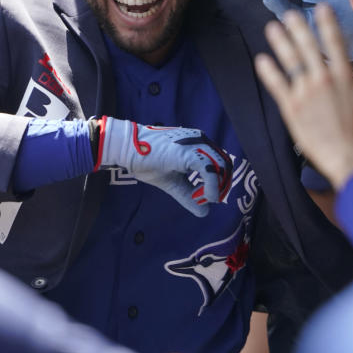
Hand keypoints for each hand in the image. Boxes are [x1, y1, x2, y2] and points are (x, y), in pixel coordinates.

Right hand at [94, 118, 232, 216]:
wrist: (127, 150)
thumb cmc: (147, 161)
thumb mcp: (173, 182)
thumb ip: (189, 194)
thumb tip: (205, 211)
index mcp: (198, 145)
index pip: (220, 163)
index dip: (219, 182)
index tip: (205, 196)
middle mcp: (201, 141)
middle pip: (225, 165)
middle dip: (222, 185)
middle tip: (207, 199)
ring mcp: (196, 145)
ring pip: (221, 167)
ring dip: (217, 187)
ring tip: (203, 199)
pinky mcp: (188, 153)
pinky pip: (209, 171)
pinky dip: (212, 187)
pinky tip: (207, 198)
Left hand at [255, 4, 352, 189]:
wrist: (350, 156)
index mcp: (344, 76)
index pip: (335, 43)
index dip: (327, 23)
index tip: (320, 8)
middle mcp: (323, 79)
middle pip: (308, 47)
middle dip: (298, 28)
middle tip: (289, 14)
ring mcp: (305, 93)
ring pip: (290, 61)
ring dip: (280, 42)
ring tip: (272, 28)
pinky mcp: (292, 108)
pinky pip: (278, 85)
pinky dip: (269, 71)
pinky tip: (262, 60)